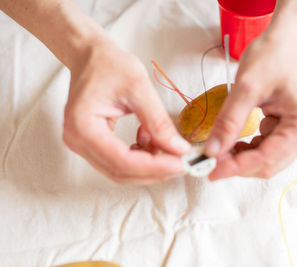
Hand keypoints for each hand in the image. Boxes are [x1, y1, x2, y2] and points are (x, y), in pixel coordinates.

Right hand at [63, 41, 190, 184]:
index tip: (180, 163)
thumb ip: (158, 122)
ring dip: (148, 166)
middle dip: (154, 171)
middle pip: (120, 171)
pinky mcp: (92, 144)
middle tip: (180, 162)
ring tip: (168, 148)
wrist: (91, 56)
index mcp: (82, 126)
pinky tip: (151, 139)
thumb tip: (178, 149)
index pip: (121, 160)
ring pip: (120, 171)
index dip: (154, 167)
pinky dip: (140, 157)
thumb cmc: (108, 65)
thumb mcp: (139, 88)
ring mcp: (82, 145)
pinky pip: (119, 161)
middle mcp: (77, 141)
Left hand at [205, 32, 296, 179]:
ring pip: (266, 158)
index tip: (211, 171)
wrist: (286, 36)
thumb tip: (212, 150)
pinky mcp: (288, 125)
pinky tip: (232, 141)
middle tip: (210, 161)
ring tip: (218, 150)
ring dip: (241, 158)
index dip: (237, 167)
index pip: (267, 158)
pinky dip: (247, 147)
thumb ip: (229, 122)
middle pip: (268, 163)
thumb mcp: (247, 88)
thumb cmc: (274, 54)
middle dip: (238, 165)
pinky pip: (266, 146)